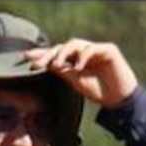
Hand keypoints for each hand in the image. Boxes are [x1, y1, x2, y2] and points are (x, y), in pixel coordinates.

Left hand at [23, 39, 137, 107]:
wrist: (120, 100)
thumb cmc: (100, 91)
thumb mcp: (76, 82)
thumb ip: (63, 71)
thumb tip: (46, 64)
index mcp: (76, 59)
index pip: (57, 53)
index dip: (42, 54)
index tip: (26, 58)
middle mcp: (85, 52)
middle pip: (63, 46)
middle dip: (48, 53)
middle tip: (37, 62)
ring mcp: (96, 49)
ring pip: (75, 44)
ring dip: (63, 53)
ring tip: (56, 64)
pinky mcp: (108, 50)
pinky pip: (91, 48)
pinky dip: (83, 56)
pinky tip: (78, 67)